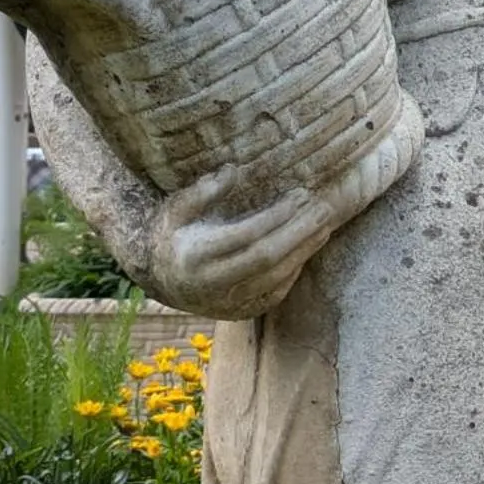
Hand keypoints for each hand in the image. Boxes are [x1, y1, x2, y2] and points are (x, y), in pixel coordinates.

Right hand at [149, 166, 337, 319]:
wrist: (158, 279)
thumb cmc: (171, 234)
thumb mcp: (177, 208)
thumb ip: (203, 190)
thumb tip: (233, 170)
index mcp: (194, 255)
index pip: (246, 235)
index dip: (276, 215)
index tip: (300, 195)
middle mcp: (211, 283)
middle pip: (266, 258)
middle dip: (299, 232)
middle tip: (324, 209)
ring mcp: (226, 303)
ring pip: (275, 279)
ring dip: (304, 251)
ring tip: (325, 226)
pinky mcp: (239, 313)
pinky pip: (274, 294)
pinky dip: (294, 271)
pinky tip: (308, 248)